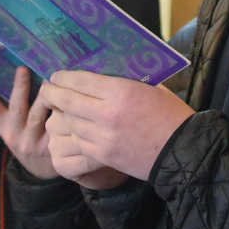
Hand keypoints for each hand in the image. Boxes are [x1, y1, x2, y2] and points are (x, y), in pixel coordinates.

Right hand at [0, 66, 56, 178]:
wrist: (41, 170)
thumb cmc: (28, 138)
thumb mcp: (15, 127)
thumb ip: (16, 106)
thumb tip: (22, 71)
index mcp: (4, 127)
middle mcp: (15, 134)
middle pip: (17, 108)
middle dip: (20, 88)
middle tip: (22, 69)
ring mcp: (32, 141)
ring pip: (37, 117)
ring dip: (44, 97)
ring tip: (51, 79)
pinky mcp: (50, 147)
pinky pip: (56, 126)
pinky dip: (62, 112)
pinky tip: (70, 98)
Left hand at [40, 70, 194, 180]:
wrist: (181, 150)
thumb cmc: (170, 114)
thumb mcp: (151, 88)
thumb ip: (125, 81)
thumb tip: (102, 73)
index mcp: (122, 92)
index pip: (81, 80)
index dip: (63, 77)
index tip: (56, 75)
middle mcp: (107, 114)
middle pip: (68, 102)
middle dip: (52, 94)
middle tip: (47, 89)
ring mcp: (102, 138)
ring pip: (68, 123)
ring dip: (59, 114)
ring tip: (56, 108)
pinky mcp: (102, 156)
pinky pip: (76, 143)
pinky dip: (70, 134)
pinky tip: (69, 129)